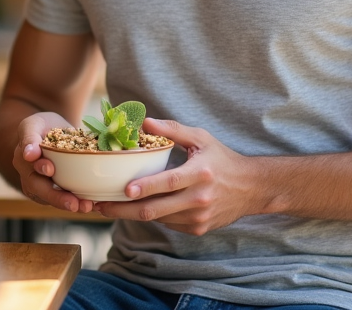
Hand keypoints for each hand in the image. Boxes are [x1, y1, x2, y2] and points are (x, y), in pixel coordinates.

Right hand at [13, 113, 95, 213]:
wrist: (50, 133)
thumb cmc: (41, 126)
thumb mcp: (33, 124)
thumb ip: (29, 137)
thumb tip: (29, 155)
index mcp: (23, 158)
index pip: (30, 165)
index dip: (40, 168)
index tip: (50, 169)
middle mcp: (29, 176)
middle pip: (41, 190)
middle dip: (57, 198)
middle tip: (73, 204)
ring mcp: (41, 187)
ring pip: (53, 199)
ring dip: (69, 204)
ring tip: (86, 207)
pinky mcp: (55, 191)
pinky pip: (64, 199)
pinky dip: (77, 202)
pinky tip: (91, 204)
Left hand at [94, 118, 262, 234]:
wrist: (251, 188)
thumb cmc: (222, 159)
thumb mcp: (201, 138)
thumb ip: (173, 130)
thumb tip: (145, 121)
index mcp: (200, 173)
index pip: (169, 182)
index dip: (146, 187)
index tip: (124, 190)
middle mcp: (199, 199)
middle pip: (155, 210)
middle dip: (124, 210)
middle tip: (100, 205)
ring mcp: (198, 218)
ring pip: (158, 219)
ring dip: (133, 214)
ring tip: (111, 206)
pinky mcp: (197, 229)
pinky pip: (168, 224)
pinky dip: (152, 216)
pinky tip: (138, 207)